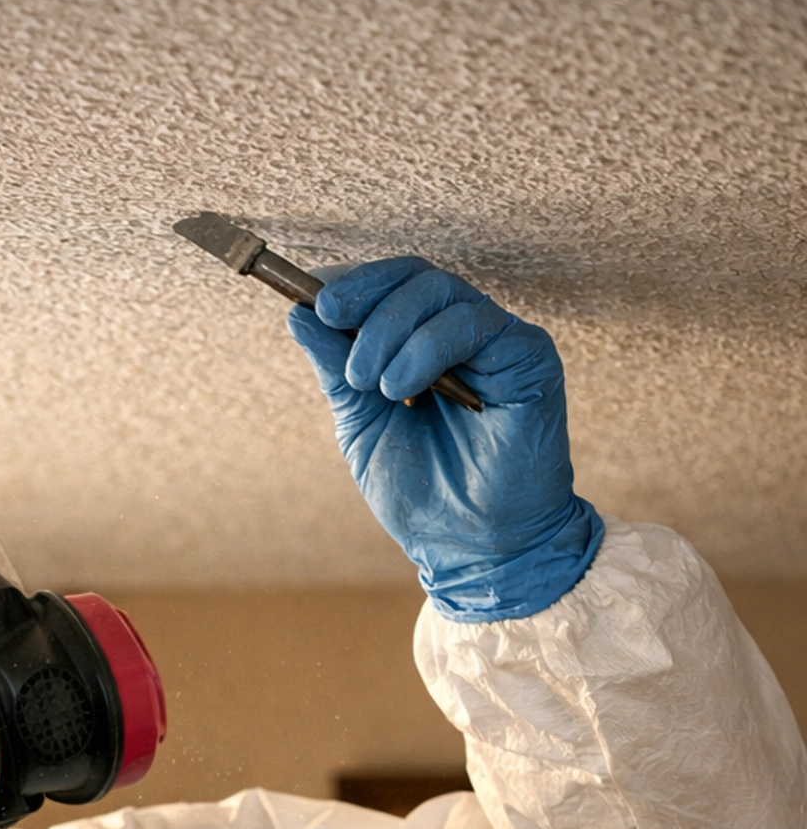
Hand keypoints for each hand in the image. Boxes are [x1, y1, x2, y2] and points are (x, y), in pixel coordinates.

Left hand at [289, 257, 601, 620]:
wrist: (471, 550)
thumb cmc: (423, 496)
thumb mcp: (362, 425)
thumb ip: (336, 370)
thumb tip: (299, 314)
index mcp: (424, 346)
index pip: (390, 288)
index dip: (352, 284)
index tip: (313, 303)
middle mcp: (462, 336)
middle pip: (414, 278)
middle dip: (366, 300)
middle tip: (333, 329)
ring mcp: (497, 342)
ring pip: (440, 292)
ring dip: (390, 329)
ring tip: (372, 383)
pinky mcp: (528, 356)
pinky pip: (475, 324)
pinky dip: (428, 347)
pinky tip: (403, 388)